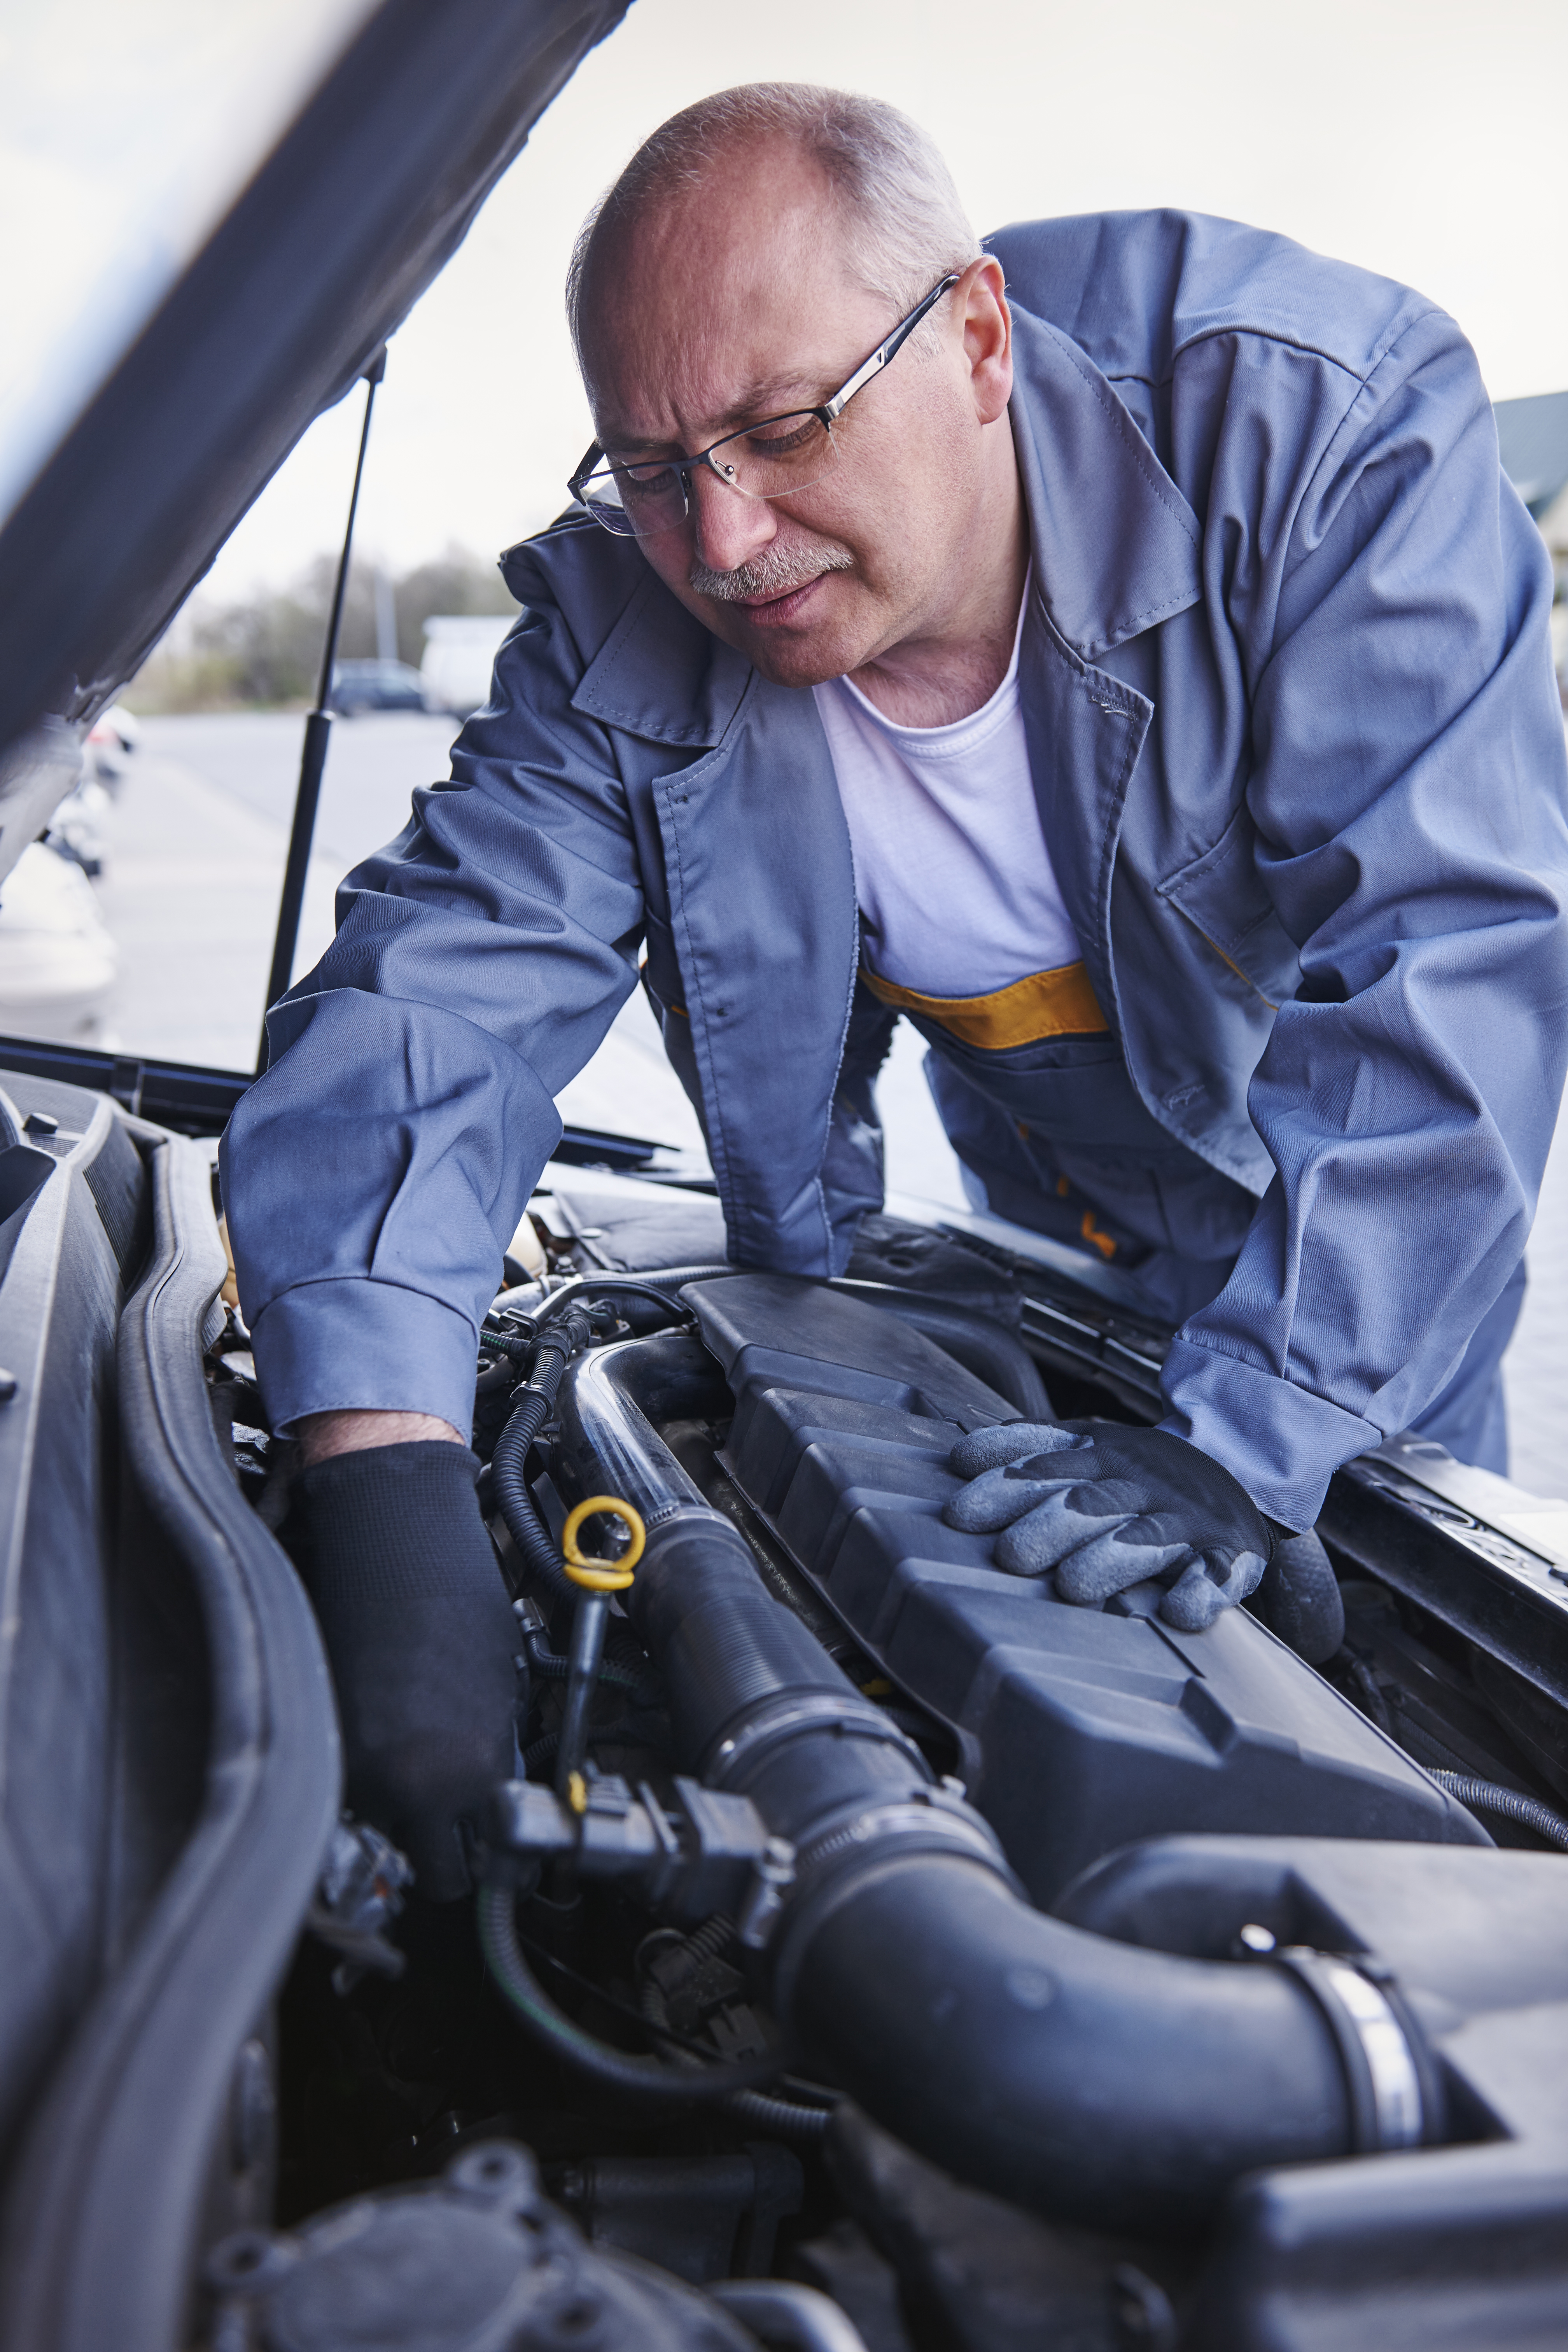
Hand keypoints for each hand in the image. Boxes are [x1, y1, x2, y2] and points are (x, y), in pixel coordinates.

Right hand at [295, 1440, 519, 1898]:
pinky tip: (387, 1732)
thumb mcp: (504, 1692)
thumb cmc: (461, 1601)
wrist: (398, 1545)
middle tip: (456, 1823)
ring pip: (387, 1829)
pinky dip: (369, 1777)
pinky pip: (353, 1790)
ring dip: (402, 1810)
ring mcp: (359, 1769)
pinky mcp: (324, 1741)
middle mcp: (411, 1786)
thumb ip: (493, 1758)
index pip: (482, 1867)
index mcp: (471, 1774)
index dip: (492, 1862)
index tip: (493, 1853)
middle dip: (446, 1851)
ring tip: (417, 1754)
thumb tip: (486, 1799)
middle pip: (432, 1870)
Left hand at [943, 1421, 1274, 1631]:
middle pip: (1089, 1502)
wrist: (1237, 1479)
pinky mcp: (1225, 1557)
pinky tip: (1177, 1610)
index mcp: (1104, 1457)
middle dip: (1049, 1527)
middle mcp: (1140, 1485)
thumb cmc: (1144, 1477)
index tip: (961, 1513)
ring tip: (1073, 1586)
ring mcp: (1185, 1521)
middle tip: (1011, 1555)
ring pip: (1145, 1538)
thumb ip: (1033, 1447)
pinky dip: (1199, 1593)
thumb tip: (964, 1454)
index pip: (1047, 1466)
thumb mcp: (1093, 1447)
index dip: (1004, 1487)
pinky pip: (1215, 1576)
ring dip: (1110, 1560)